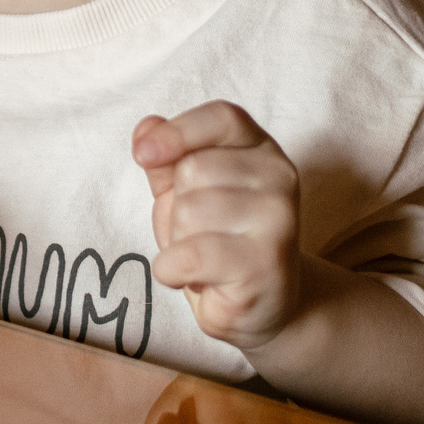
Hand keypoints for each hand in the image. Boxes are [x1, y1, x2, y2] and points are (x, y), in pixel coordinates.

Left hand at [133, 102, 302, 352]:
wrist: (261, 305)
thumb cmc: (218, 239)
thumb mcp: (186, 192)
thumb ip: (168, 157)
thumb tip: (147, 128)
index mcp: (262, 150)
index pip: (223, 118)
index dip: (179, 131)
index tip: (143, 154)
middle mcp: (280, 177)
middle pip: (193, 168)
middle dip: (177, 205)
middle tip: (201, 232)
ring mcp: (279, 220)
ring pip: (189, 212)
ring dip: (178, 241)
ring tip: (205, 257)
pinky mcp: (265, 264)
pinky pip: (188, 255)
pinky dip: (172, 270)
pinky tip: (196, 279)